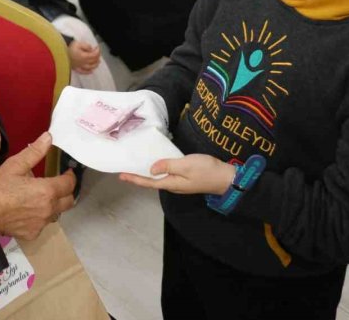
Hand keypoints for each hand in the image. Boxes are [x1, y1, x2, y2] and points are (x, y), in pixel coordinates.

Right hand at [0, 132, 75, 239]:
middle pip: (69, 201)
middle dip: (67, 191)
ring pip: (57, 213)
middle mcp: (49, 209)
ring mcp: (42, 223)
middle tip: (58, 184)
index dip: (70, 176)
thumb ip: (34, 152)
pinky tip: (29, 211)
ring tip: (42, 197)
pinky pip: (43, 224)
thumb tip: (49, 137)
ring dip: (55, 205)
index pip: (69, 184)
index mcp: (47, 191)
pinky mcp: (33, 233)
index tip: (67, 172)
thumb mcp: (15, 166)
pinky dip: (40, 216)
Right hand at [67, 40, 100, 74]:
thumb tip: (91, 49)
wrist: (59, 53)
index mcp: (84, 56)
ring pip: (90, 67)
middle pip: (94, 61)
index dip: (98, 50)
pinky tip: (91, 71)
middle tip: (98, 53)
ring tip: (98, 62)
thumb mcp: (78, 43)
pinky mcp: (75, 69)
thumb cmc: (69, 48)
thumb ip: (86, 46)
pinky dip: (88, 72)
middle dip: (97, 56)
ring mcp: (79, 66)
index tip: (97, 47)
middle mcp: (83, 63)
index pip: (94, 54)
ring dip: (95, 64)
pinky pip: (83, 72)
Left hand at [119, 154, 235, 194]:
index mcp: (171, 183)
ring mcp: (181, 183)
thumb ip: (168, 166)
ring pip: (160, 178)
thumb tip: (151, 169)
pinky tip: (158, 163)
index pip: (149, 182)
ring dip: (148, 173)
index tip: (121, 175)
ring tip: (138, 165)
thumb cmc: (206, 170)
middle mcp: (174, 185)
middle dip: (139, 176)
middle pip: (152, 182)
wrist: (227, 178)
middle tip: (126, 169)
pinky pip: (168, 174)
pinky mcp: (187, 178)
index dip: (135, 179)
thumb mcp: (186, 165)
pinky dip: (159, 169)